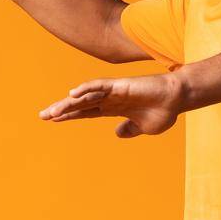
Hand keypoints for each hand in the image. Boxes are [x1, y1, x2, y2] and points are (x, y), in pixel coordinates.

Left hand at [38, 72, 184, 137]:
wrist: (177, 99)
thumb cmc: (164, 112)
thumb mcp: (143, 127)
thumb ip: (130, 130)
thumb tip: (118, 134)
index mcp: (113, 109)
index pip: (86, 112)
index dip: (69, 115)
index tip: (53, 120)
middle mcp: (110, 98)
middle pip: (80, 104)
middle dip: (62, 110)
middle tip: (42, 116)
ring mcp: (113, 91)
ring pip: (85, 96)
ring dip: (68, 104)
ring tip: (51, 112)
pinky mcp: (120, 85)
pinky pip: (99, 86)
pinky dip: (86, 89)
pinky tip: (73, 94)